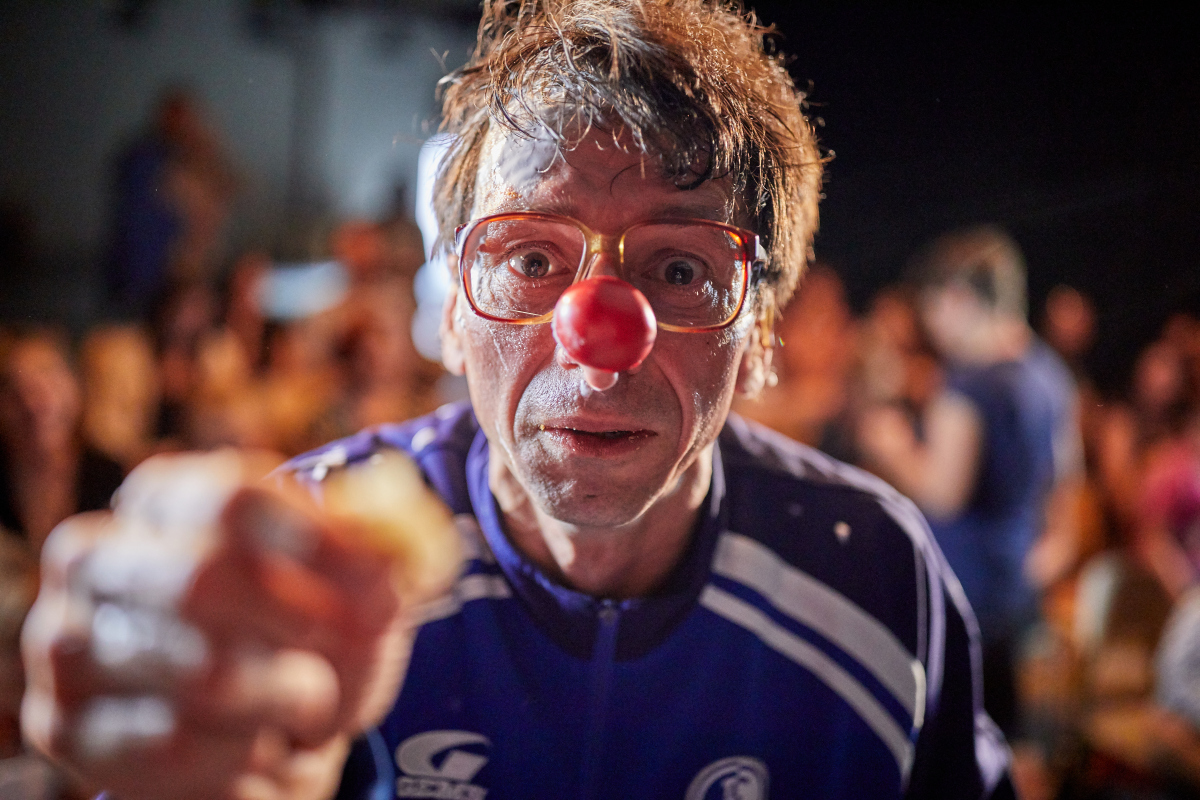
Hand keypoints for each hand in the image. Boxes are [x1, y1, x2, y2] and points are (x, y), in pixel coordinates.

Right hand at [21, 450, 453, 799]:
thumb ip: (384, 554)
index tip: (379, 592)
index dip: (319, 548)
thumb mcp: (359, 591)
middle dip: (300, 630)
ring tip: (304, 703)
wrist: (261, 735)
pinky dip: (247, 758)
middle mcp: (96, 555)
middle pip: (203, 580)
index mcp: (164, 497)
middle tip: (339, 656)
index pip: (234, 501)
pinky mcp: (64, 727)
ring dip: (287, 702)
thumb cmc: (310, 641)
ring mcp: (67, 641)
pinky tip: (258, 747)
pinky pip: (175, 748)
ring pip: (202, 676)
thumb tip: (402, 537)